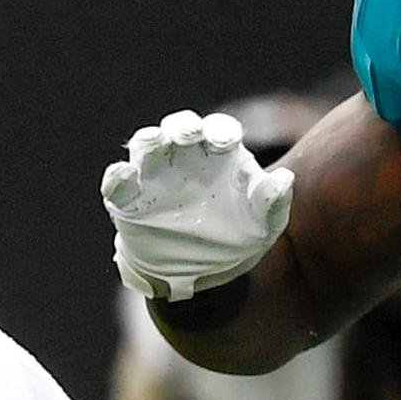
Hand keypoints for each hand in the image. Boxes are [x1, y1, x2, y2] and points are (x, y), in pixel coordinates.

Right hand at [103, 109, 295, 301]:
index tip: (224, 142)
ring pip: (145, 145)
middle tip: (187, 134)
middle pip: (179, 127)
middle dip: (182, 125)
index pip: (219, 130)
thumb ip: (272, 202)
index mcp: (220, 156)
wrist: (201, 273)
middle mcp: (185, 159)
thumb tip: (283, 179)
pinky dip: (117, 176)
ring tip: (152, 143)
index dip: (220, 130)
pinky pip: (116, 183)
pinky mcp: (128, 200)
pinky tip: (124, 177)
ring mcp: (154, 176)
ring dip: (148, 140)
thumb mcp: (264, 226)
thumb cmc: (236, 238)